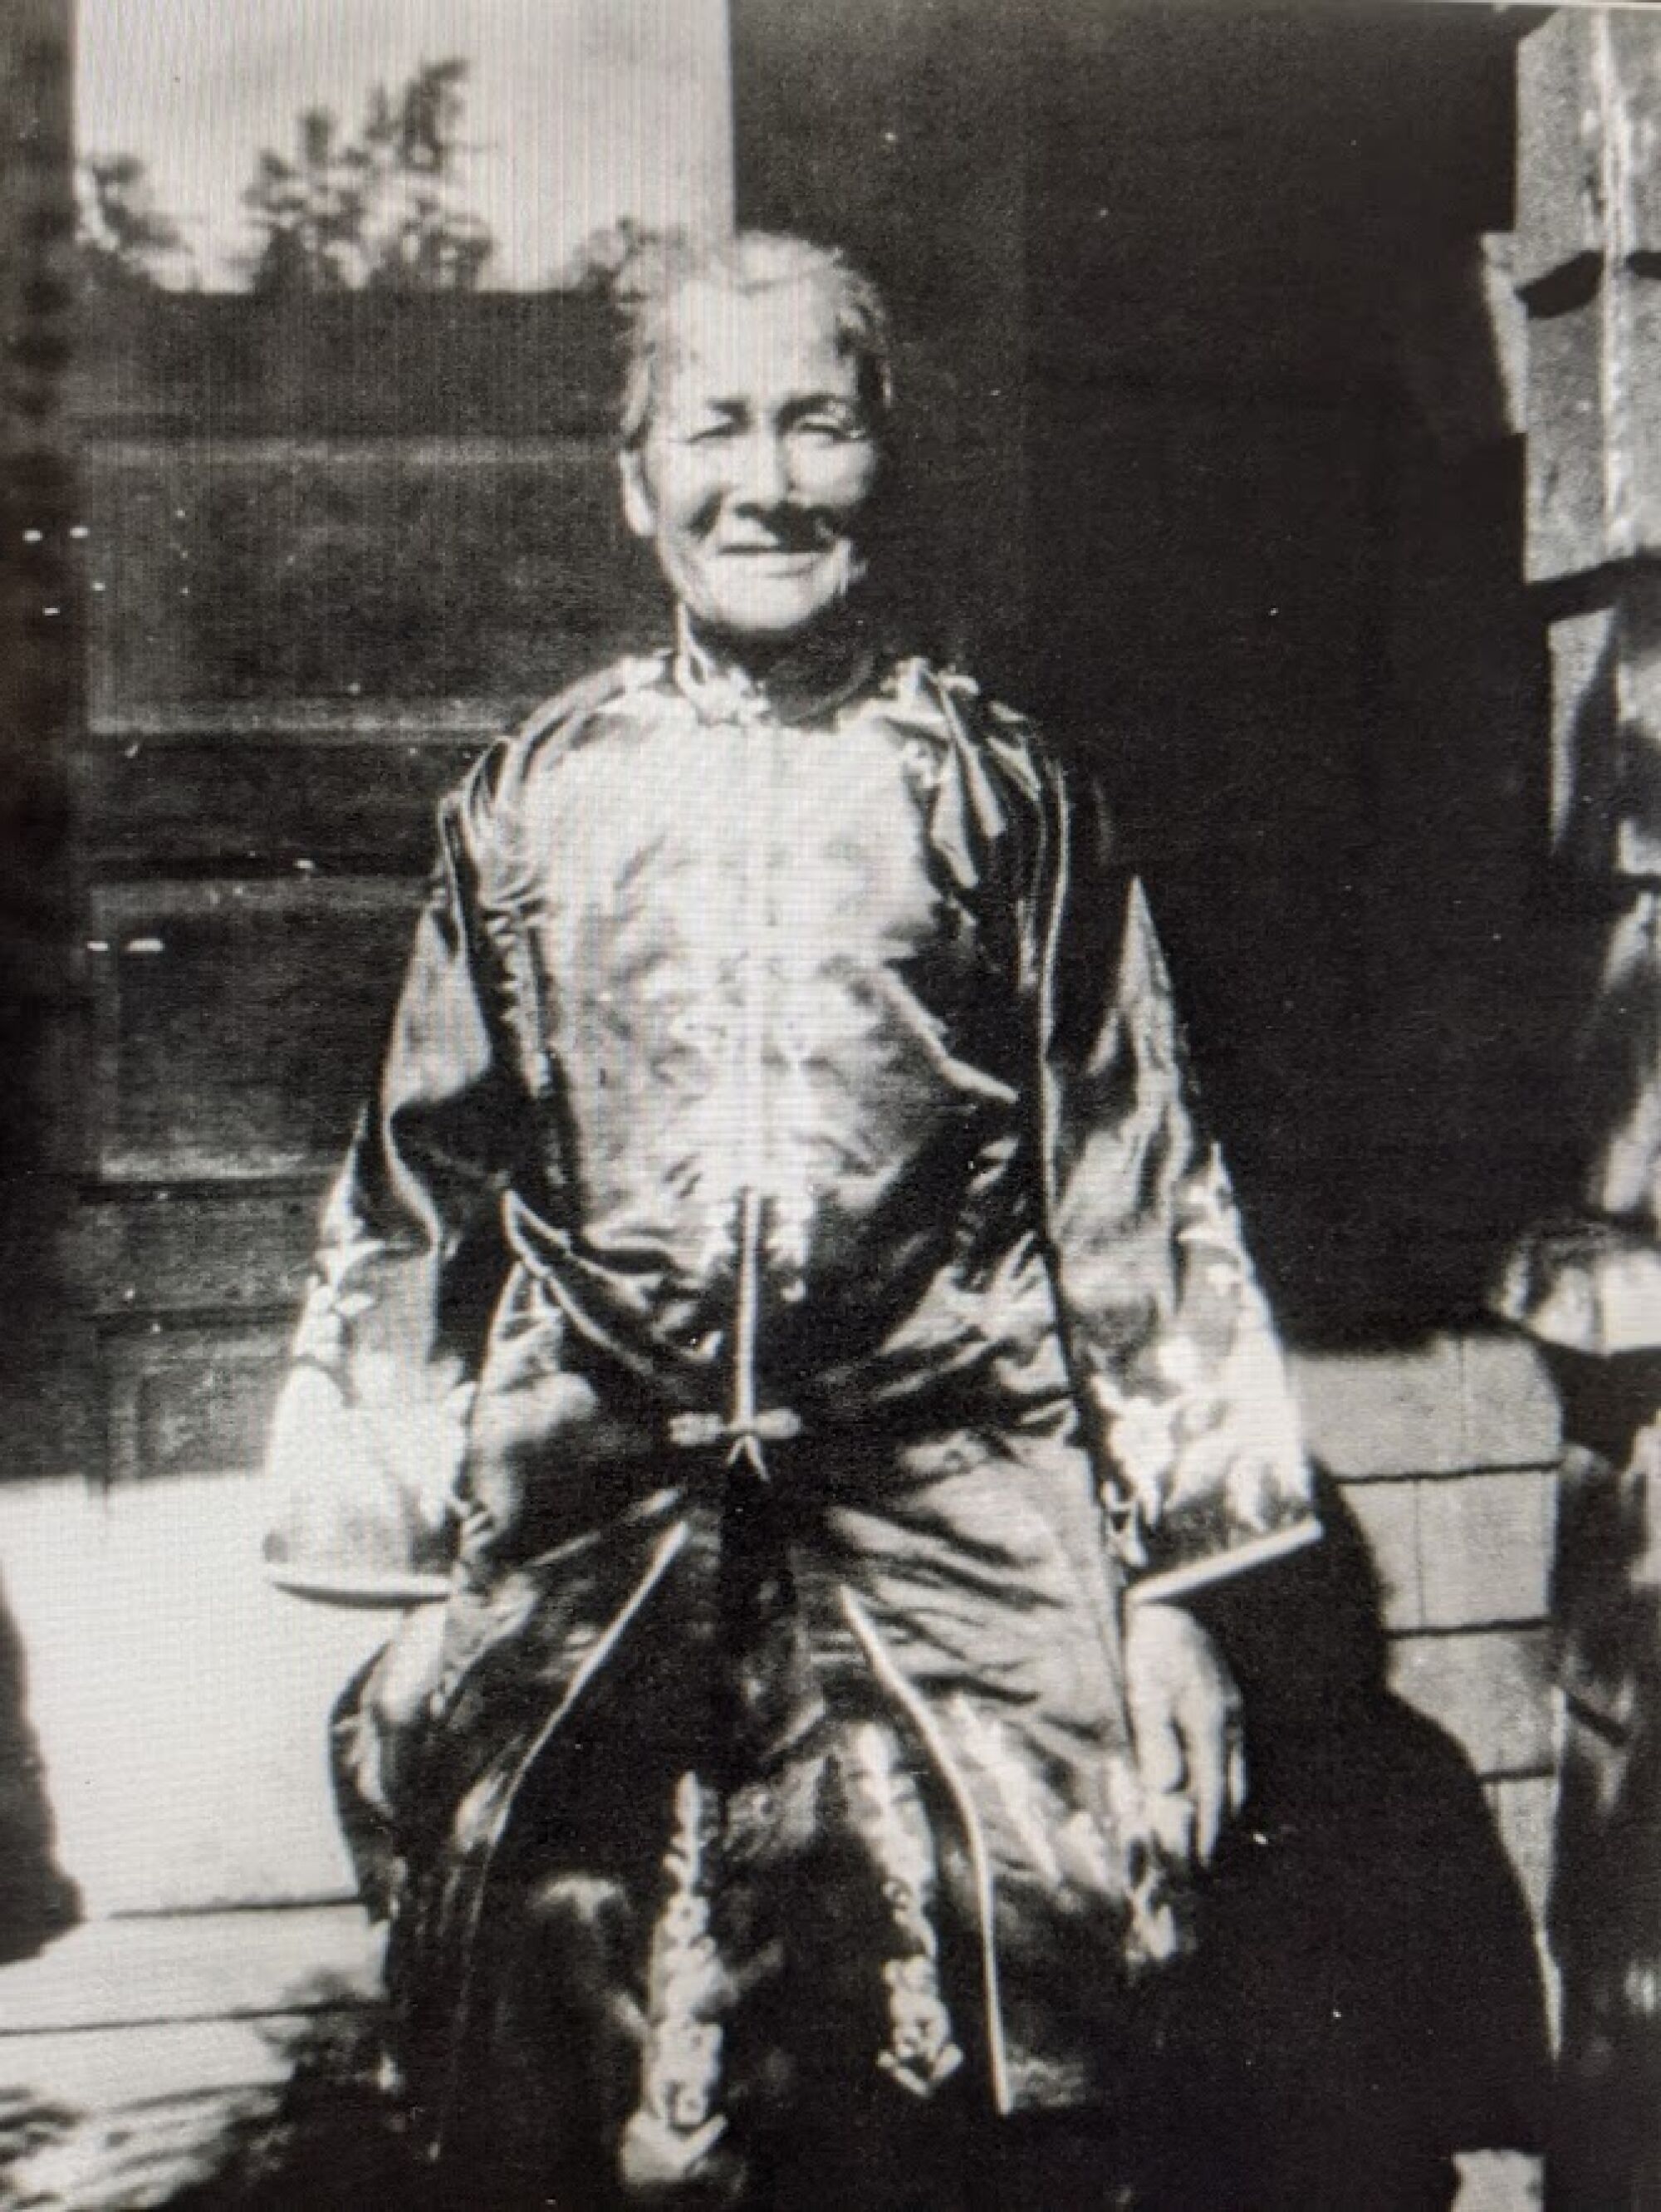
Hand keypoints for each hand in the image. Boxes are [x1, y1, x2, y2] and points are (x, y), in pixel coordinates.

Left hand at [1123, 1599, 1245, 1865]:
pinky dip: (1229, 1786)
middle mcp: (1228, 1724)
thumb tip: (1167, 1790)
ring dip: (1226, 1814)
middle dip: (1219, 1834)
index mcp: (1208, 1724)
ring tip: (1212, 1845)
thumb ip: (1156, 1739)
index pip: (1211, 1795)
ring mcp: (1232, 1714)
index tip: (1196, 1866)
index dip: (1204, 1834)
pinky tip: (1218, 1797)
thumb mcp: (1145, 1689)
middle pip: (1230, 1793)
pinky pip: (1234, 1757)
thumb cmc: (1151, 1647)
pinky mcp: (1227, 1705)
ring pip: (1237, 1777)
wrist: (1170, 1603)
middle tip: (1204, 1868)